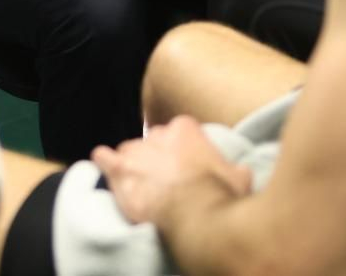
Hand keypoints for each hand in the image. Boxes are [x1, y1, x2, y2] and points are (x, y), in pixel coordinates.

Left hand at [92, 116, 252, 226]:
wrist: (195, 217)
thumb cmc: (218, 197)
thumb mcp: (239, 180)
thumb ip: (236, 170)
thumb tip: (242, 170)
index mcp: (186, 129)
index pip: (178, 133)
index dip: (180, 152)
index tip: (184, 167)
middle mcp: (158, 134)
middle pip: (153, 143)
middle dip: (156, 159)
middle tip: (164, 181)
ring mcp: (136, 150)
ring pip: (130, 152)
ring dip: (133, 166)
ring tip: (140, 184)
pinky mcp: (119, 170)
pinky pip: (104, 158)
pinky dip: (104, 162)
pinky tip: (104, 164)